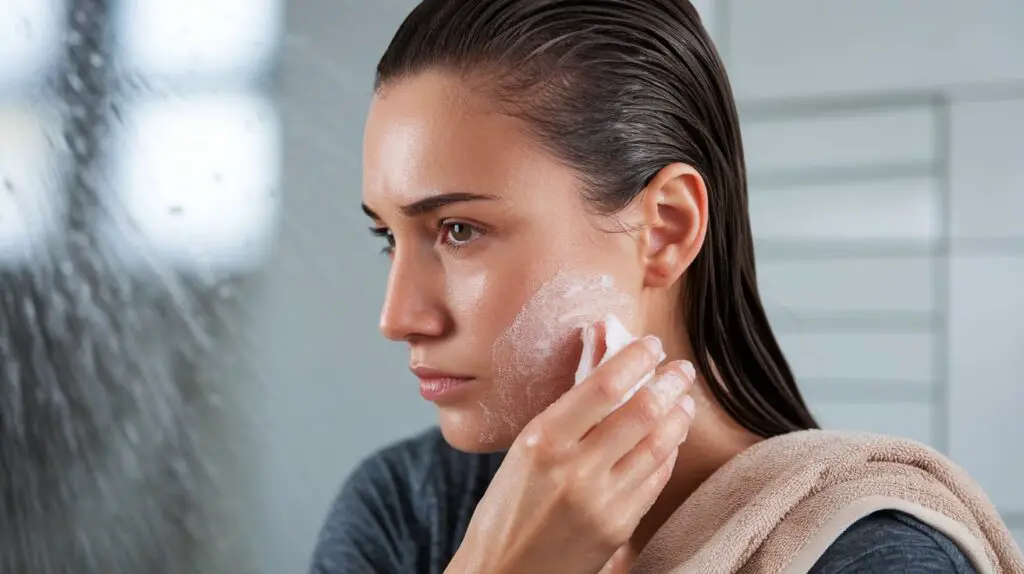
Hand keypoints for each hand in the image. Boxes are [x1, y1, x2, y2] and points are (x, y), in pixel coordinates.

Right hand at [447, 321, 697, 573]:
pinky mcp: (619, 527)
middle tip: (681, 369)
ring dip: (678, 416)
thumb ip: (569, 404)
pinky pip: (655, 479)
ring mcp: (601, 501)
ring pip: (657, 445)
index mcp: (542, 441)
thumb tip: (601, 351)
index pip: (603, 386)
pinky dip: (668, 453)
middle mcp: (574, 469)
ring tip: (684, 399)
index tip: (652, 345)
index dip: (635, 359)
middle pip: (640, 412)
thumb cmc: (507, 508)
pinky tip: (672, 438)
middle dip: (669, 383)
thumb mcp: (526, 448)